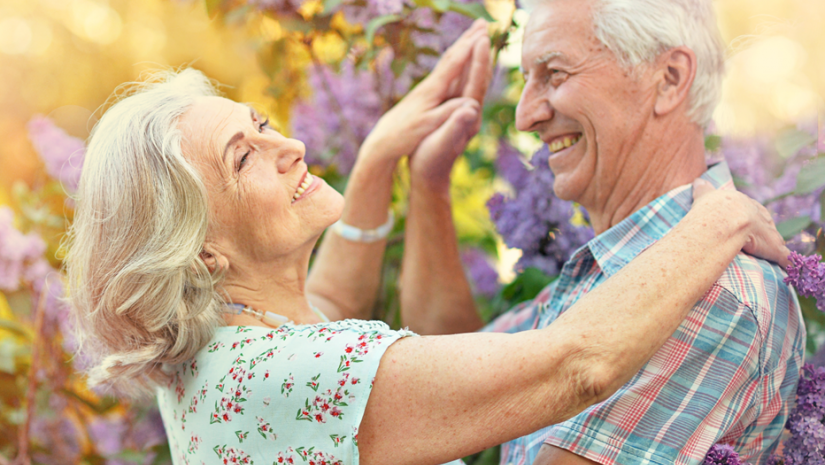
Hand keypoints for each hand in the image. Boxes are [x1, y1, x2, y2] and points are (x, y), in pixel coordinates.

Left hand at [359, 19, 491, 168]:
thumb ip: (449, 113)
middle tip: (482, 22)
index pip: (454, 65)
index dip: (469, 49)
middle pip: (451, 56)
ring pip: (447, 61)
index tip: (483, 34)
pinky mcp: (425, 93)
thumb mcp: (428, 126)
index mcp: (432, 91)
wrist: (384, 140)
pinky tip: (457, 56)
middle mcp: (430, 84)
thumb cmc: (406, 135)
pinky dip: (455, 58)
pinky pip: (444, 70)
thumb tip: (471, 105)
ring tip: (473, 32)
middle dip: (468, 39)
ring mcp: (427, 87)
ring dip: (462, 45)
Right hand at [407, 27, 491, 191]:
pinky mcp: (456, 114)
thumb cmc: (431, 162)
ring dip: (475, 58)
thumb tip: (470, 109)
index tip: (481, 37)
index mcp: (467, 115)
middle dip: (481, 51)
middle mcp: (470, 112)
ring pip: (472, 79)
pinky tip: (461, 64)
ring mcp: (464, 112)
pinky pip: (462, 86)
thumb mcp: (442, 144)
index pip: (476, 82)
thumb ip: (455, 126)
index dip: (479, 59)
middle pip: (479, 76)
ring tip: (476, 37)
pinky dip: (464, 70)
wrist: (430, 178)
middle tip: (484, 26)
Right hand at [692, 179, 790, 266]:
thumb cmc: (713, 208)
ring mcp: (769, 232)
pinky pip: (785, 258)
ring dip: (774, 247)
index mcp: (746, 204)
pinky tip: (790, 268)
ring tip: (772, 256)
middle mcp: (760, 216)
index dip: (750, 217)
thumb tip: (698, 181)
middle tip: (758, 241)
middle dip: (763, 232)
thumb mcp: (706, 195)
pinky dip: (788, 263)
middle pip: (765, 225)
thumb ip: (703, 189)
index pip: (752, 210)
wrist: (726, 218)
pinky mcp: (774, 249)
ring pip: (775, 240)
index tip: (748, 223)